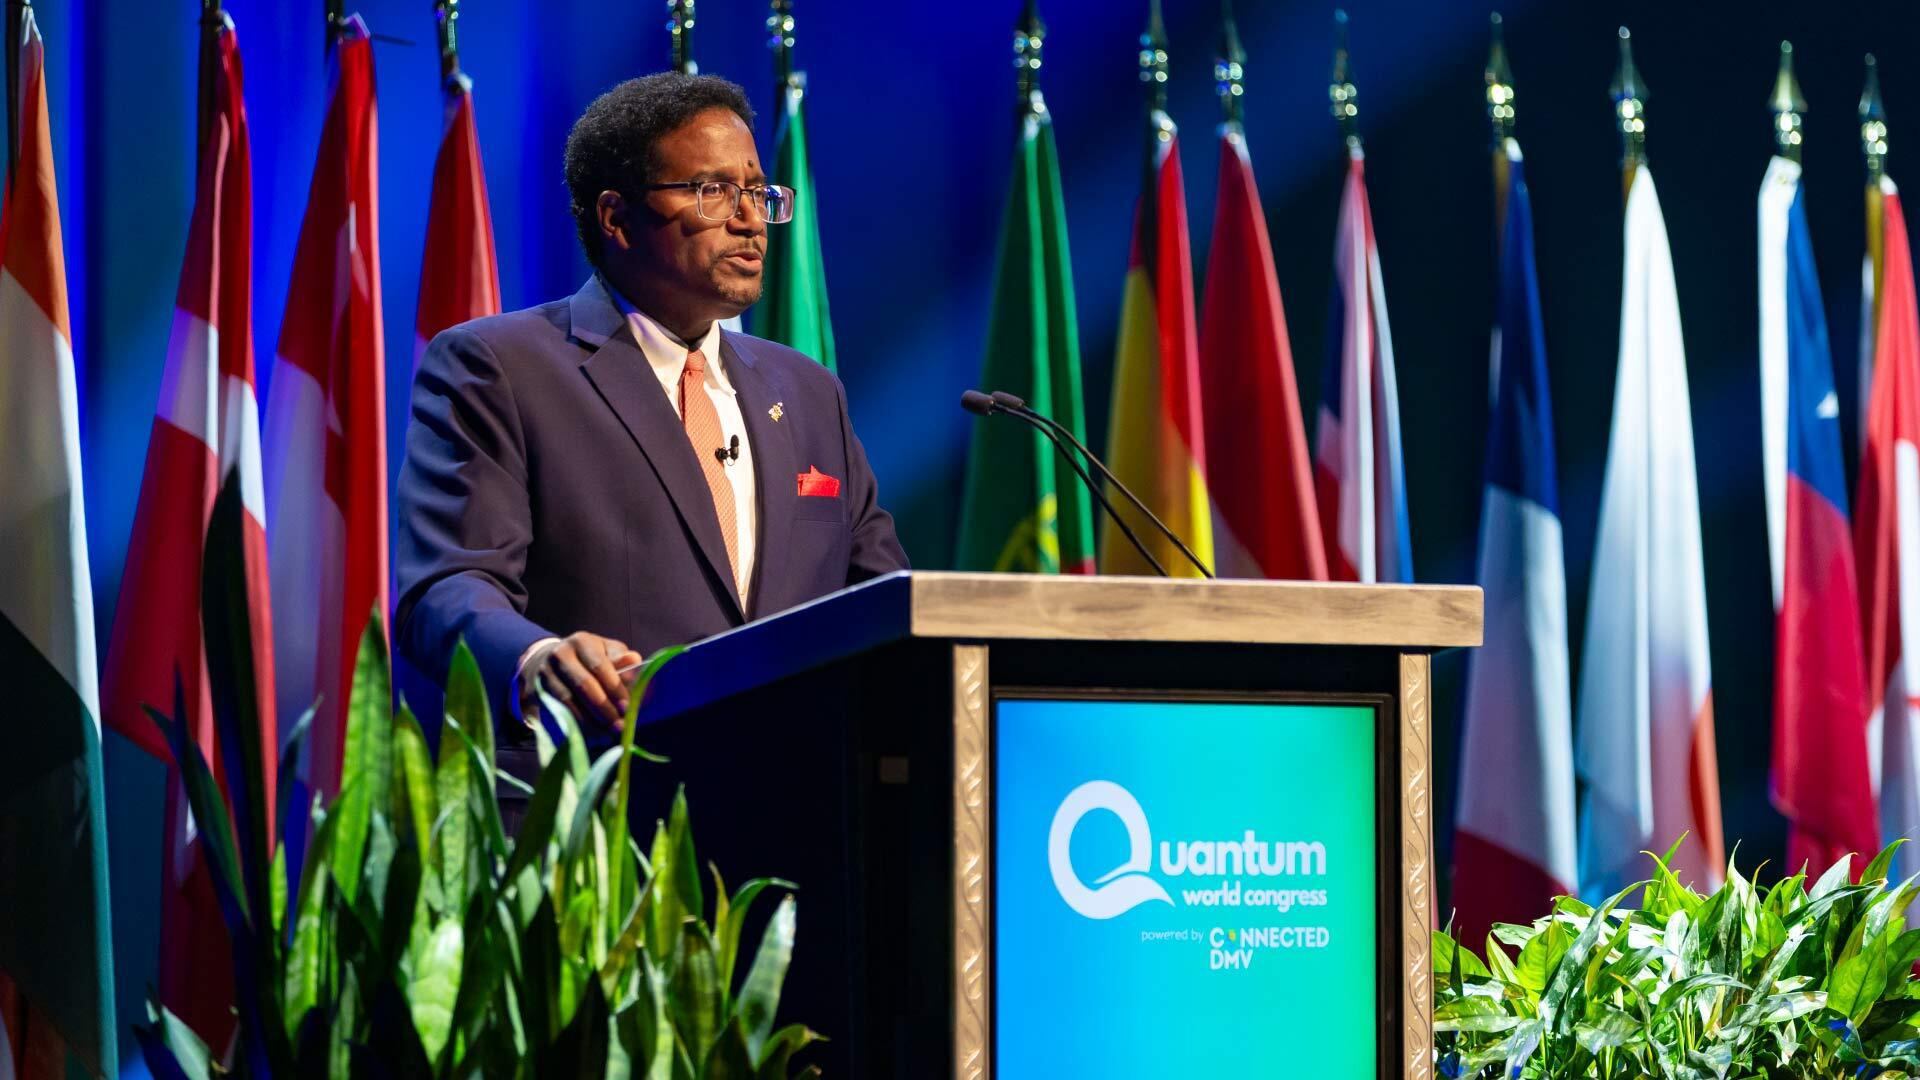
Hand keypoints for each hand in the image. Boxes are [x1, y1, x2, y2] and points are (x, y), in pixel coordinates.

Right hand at [524, 631, 641, 732]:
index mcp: (581, 642)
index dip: (614, 688)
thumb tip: (635, 661)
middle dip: (603, 709)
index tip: (626, 707)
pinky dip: (575, 724)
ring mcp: (545, 673)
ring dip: (590, 721)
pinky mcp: (536, 691)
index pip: (599, 666)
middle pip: (583, 685)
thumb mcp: (606, 652)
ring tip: (607, 733)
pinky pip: (557, 711)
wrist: (546, 659)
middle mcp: (560, 655)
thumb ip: (621, 660)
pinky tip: (590, 734)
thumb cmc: (587, 659)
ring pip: (568, 701)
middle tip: (619, 726)